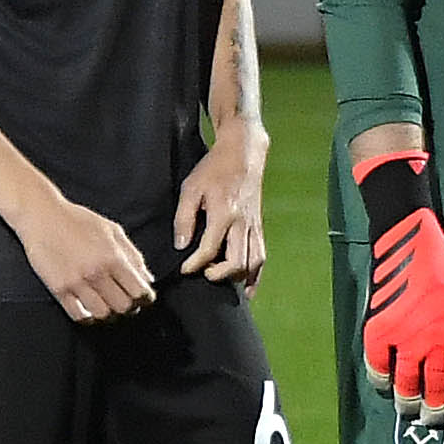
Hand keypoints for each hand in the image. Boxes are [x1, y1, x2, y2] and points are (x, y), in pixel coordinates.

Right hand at [17, 197, 159, 324]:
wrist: (42, 216)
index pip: (139, 291)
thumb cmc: (78, 220)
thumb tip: (148, 279)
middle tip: (125, 303)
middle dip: (129, 307)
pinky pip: (78, 315)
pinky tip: (88, 309)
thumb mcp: (113, 230)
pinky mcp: (58, 289)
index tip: (143, 299)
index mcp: (114, 257)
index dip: (145, 299)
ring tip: (106, 306)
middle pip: (124, 307)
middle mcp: (97, 272)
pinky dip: (87, 317)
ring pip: (102, 314)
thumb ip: (133, 255)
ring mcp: (76, 282)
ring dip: (108, 314)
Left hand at [173, 126, 270, 285]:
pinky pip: (262, 256)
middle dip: (219, 274)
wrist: (243, 154)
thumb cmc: (213, 169)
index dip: (195, 264)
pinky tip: (248, 289)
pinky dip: (256, 275)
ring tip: (221, 281)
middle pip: (237, 261)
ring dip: (238, 277)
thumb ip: (184, 218)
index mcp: (224, 213)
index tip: (184, 269)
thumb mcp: (191, 188)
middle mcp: (242, 223)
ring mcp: (254, 226)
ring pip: (254, 262)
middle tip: (204, 273)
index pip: (209, 249)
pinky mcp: (260, 226)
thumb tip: (181, 245)